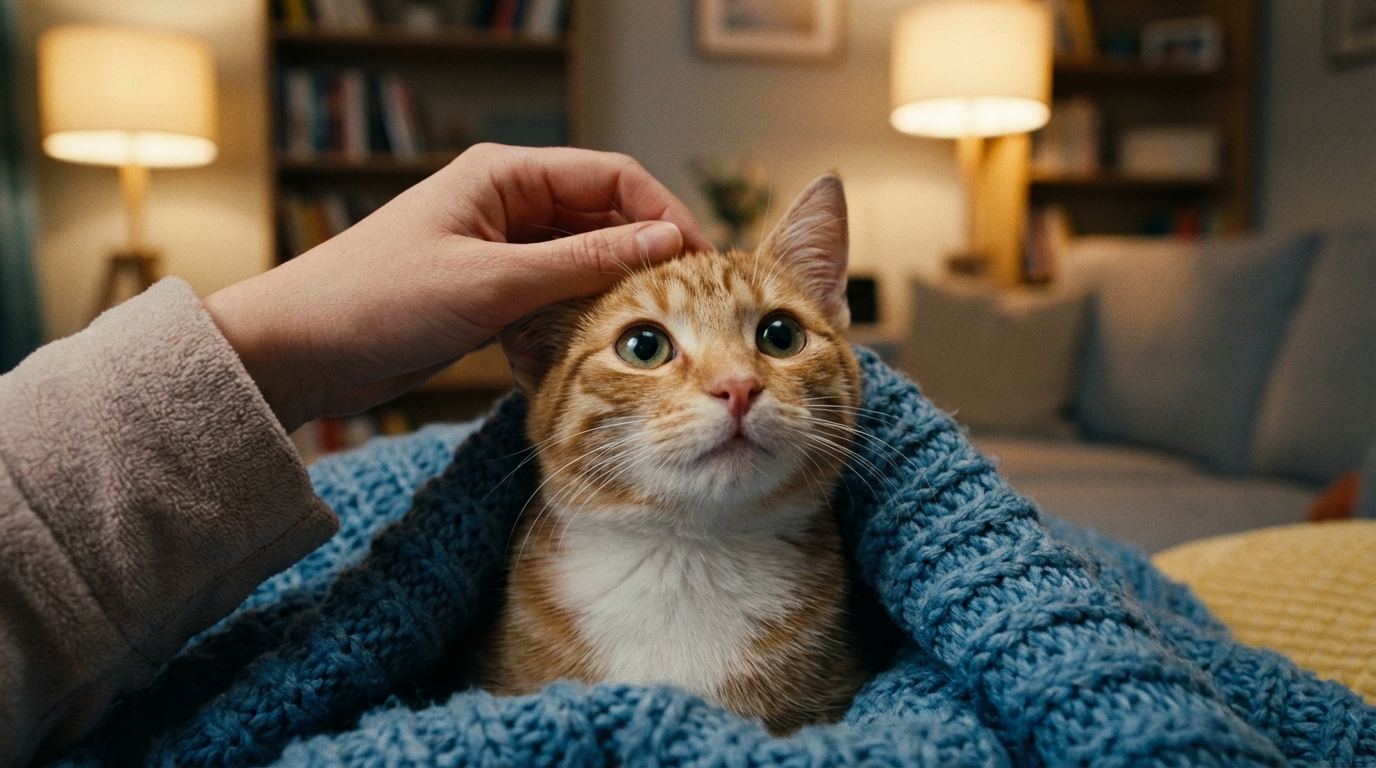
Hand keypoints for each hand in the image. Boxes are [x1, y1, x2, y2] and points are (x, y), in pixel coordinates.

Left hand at [203, 144, 710, 432]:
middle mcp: (505, 205)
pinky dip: (574, 320)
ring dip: (609, 294)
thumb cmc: (376, 300)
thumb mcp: (492, 281)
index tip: (702, 263)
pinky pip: (552, 298)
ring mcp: (495, 251)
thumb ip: (583, 261)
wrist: (296, 353)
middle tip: (685, 307)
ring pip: (580, 263)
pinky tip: (590, 350)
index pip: (612, 177)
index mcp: (504, 176)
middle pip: (602, 218)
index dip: (663, 215)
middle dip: (643, 258)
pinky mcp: (485, 295)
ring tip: (646, 334)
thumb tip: (666, 242)